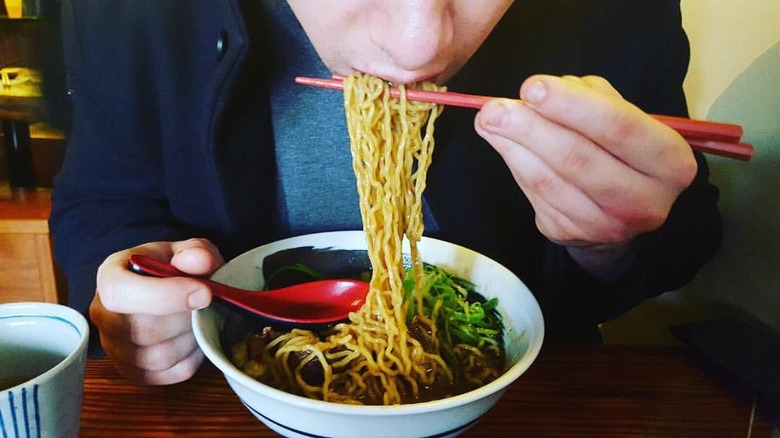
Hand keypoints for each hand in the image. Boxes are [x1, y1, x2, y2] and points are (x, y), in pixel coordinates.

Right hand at [89, 238, 223, 384]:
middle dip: (185, 319)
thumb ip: (196, 252)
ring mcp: (114, 348)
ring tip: (200, 318)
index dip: (165, 296)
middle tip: (208, 304)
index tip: (205, 293)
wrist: (172, 290)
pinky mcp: (134, 372)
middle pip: (142, 331)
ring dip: (192, 339)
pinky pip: (172, 373)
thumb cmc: (176, 268)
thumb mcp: (188, 250)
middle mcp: (103, 315)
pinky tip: (196, 336)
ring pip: (158, 357)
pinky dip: (194, 357)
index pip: (121, 293)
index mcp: (110, 277)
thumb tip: (200, 261)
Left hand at [474, 75, 696, 274]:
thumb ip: (588, 98)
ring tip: (488, 118)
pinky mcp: (569, 234)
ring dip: (512, 145)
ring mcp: (606, 226)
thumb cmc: (619, 149)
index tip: (532, 87)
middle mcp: (645, 201)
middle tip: (495, 107)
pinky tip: (500, 141)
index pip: (620, 128)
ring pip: (548, 180)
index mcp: (670, 161)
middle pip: (578, 158)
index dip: (572, 106)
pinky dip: (513, 163)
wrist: (619, 210)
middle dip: (531, 128)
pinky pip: (534, 195)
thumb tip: (535, 93)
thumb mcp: (623, 115)